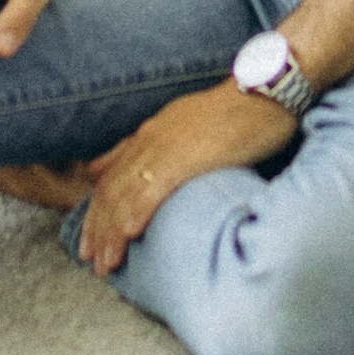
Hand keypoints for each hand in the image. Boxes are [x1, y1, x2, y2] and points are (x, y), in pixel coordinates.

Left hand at [75, 80, 296, 272]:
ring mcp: (166, 148)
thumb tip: (130, 167)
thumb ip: (155, 147)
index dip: (96, 212)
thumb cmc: (233, 112)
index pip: (109, 179)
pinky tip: (129, 234)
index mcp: (150, 134)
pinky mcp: (187, 156)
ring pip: (126, 195)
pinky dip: (138, 212)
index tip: (89, 241)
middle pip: (110, 191)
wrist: (264, 91)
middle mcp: (150, 140)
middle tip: (89, 260)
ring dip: (112, 233)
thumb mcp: (184, 126)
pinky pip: (156, 188)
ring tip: (106, 263)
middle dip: (97, 229)